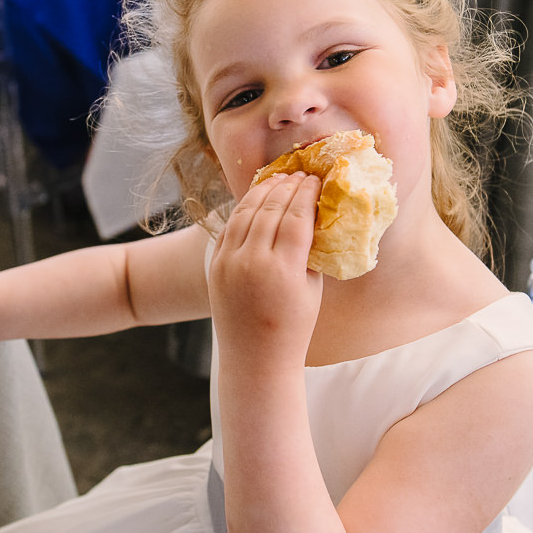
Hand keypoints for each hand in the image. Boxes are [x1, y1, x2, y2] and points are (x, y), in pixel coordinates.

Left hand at [208, 172, 322, 369]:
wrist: (255, 359)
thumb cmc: (294, 327)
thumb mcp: (312, 289)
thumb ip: (311, 251)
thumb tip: (315, 215)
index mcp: (285, 269)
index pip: (298, 216)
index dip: (308, 194)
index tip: (316, 180)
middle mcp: (254, 262)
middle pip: (272, 208)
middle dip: (287, 186)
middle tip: (300, 174)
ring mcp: (230, 263)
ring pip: (247, 212)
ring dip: (264, 191)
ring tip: (279, 179)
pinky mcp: (216, 266)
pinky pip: (230, 227)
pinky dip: (243, 208)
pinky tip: (256, 198)